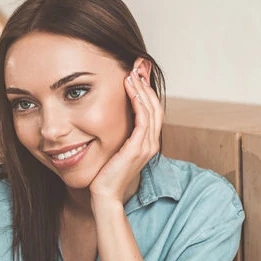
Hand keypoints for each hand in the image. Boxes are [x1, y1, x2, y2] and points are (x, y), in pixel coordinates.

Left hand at [89, 66, 163, 206]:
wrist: (104, 194)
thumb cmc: (105, 173)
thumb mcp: (114, 149)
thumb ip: (118, 134)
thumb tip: (108, 117)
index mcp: (147, 142)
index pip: (152, 110)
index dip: (146, 90)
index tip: (136, 73)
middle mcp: (151, 143)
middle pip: (155, 105)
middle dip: (147, 84)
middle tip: (137, 65)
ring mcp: (147, 146)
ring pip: (151, 109)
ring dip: (142, 89)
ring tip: (132, 73)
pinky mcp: (138, 148)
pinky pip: (143, 120)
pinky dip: (138, 102)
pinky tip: (130, 89)